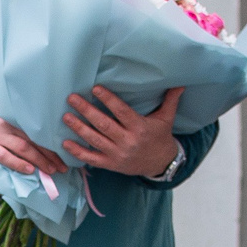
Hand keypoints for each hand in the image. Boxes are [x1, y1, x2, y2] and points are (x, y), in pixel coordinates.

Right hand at [0, 107, 63, 176]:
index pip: (39, 132)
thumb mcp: (6, 122)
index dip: (54, 143)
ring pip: (23, 148)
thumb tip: (45, 142)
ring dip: (39, 160)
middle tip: (63, 167)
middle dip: (51, 154)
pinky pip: (5, 156)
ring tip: (51, 170)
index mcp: (17, 120)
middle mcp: (10, 127)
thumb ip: (22, 130)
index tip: (67, 154)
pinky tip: (29, 170)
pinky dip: (18, 163)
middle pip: (35, 140)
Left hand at [63, 86, 182, 176]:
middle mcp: (127, 141)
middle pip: (104, 125)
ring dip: (79, 128)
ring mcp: (117, 154)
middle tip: (72, 98)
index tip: (95, 88)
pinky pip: (92, 158)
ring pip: (95, 140)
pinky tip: (66, 143)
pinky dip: (78, 152)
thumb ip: (170, 100)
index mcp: (140, 127)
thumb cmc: (160, 137)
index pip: (121, 112)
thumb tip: (180, 82)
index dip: (108, 100)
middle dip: (86, 111)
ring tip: (66, 116)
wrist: (160, 164)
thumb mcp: (166, 118)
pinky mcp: (111, 164)